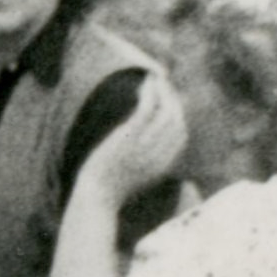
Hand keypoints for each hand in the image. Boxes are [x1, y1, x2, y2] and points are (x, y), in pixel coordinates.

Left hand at [85, 74, 187, 196]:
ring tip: (155, 78)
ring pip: (166, 110)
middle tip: (162, 86)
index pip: (180, 133)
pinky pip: (147, 107)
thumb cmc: (110, 191)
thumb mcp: (134, 178)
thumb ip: (145, 163)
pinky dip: (150, 92)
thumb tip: (145, 149)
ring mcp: (146, 144)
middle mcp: (161, 153)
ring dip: (163, 90)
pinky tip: (146, 81)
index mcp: (165, 164)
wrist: (96, 197)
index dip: (177, 115)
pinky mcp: (130, 136)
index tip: (168, 102)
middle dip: (172, 99)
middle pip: (176, 119)